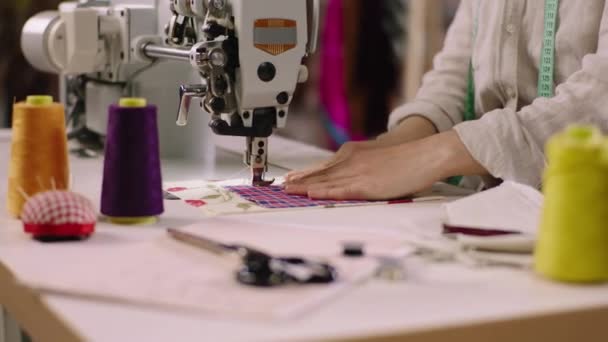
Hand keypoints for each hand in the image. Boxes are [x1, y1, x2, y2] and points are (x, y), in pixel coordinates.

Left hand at [284, 131, 486, 199]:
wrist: (426, 154)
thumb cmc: (406, 160)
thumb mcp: (377, 159)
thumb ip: (360, 167)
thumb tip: (350, 178)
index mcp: (353, 154)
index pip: (323, 166)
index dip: (305, 174)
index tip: (290, 179)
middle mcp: (351, 160)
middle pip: (320, 173)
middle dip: (299, 180)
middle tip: (281, 187)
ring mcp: (359, 172)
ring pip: (326, 181)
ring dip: (305, 187)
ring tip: (288, 192)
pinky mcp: (368, 184)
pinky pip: (342, 190)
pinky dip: (325, 192)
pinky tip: (313, 195)